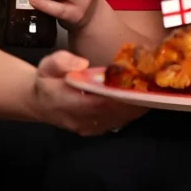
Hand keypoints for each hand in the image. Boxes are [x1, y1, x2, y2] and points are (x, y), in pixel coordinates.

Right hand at [30, 51, 145, 134]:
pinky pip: (120, 121)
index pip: (96, 101)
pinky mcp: (98, 129)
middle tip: (149, 82)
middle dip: (132, 97)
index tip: (134, 79)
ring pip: (120, 117)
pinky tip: (142, 96)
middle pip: (113, 110)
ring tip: (150, 87)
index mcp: (65, 102)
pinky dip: (133, 109)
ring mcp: (90, 127)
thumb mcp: (47, 65)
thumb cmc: (47, 81)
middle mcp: (80, 119)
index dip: (117, 92)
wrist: (41, 104)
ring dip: (136, 103)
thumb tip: (82, 63)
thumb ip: (61, 61)